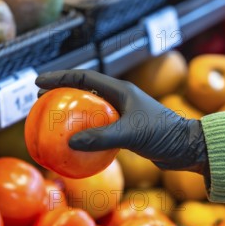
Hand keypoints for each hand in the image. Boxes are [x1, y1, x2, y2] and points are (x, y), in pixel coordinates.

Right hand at [35, 70, 208, 173]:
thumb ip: (102, 138)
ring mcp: (124, 114)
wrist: (187, 148)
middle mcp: (121, 99)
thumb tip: (70, 143)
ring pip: (91, 110)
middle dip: (62, 92)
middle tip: (40, 100)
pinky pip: (100, 129)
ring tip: (53, 121)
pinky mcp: (128, 131)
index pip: (84, 78)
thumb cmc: (163, 135)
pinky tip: (75, 146)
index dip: (60, 77)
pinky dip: (86, 134)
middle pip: (85, 90)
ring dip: (73, 114)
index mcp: (121, 90)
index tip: (38, 82)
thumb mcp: (131, 134)